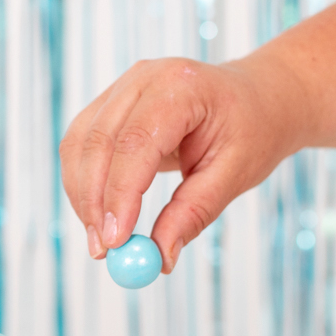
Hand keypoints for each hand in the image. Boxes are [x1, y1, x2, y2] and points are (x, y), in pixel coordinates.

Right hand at [59, 56, 303, 271]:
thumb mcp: (235, 174)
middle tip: (103, 250)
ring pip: (79, 144)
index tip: (116, 241)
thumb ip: (194, 213)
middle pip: (97, 141)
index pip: (135, 142)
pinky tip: (100, 213)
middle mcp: (143, 78)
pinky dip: (83, 183)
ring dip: (82, 196)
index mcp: (181, 87)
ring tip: (102, 240)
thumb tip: (161, 258)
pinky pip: (81, 144)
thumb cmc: (252, 131)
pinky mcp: (109, 103)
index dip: (120, 194)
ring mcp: (121, 87)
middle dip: (93, 201)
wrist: (257, 97)